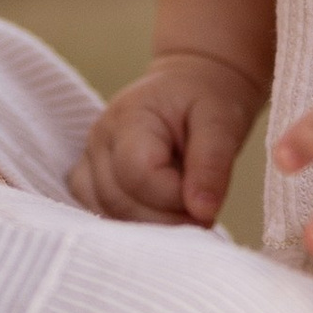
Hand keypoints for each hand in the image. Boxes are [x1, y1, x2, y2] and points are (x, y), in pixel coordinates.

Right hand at [72, 53, 262, 227]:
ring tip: (183, 212)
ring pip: (107, 214)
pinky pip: (101, 215)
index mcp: (129, 118)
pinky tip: (161, 218)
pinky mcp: (91, 180)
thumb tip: (202, 212)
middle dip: (166, 220)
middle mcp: (100, 140)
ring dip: (150, 227)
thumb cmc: (206, 98)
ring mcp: (90, 161)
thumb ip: (212, 164)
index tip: (206, 199)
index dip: (175, 198)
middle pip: (120, 201)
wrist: (190, 85)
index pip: (139, 175)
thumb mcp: (222, 121)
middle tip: (201, 214)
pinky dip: (133, 225)